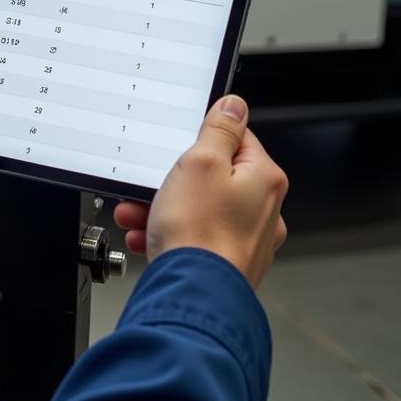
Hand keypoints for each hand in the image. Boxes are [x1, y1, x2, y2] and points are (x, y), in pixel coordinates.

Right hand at [113, 95, 287, 288]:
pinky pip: (193, 236)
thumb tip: (235, 106)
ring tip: (135, 213)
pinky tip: (145, 236)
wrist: (193, 295)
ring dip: (163, 207)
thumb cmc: (200, 232)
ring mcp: (246, 240)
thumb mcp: (201, 161)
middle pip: (212, 177)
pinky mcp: (226, 262)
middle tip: (150, 183)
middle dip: (173, 179)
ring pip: (199, 209)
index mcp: (264, 179)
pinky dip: (168, 233)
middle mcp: (263, 210)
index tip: (180, 145)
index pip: (236, 138)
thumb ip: (219, 129)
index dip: (201, 139)